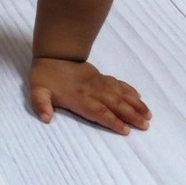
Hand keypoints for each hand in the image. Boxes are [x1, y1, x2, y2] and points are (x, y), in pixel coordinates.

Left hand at [30, 57, 150, 134]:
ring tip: (148, 114)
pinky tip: (139, 97)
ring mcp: (98, 83)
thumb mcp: (37, 91)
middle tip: (146, 125)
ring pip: (120, 94)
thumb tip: (46, 118)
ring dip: (134, 104)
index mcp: (78, 97)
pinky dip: (129, 90)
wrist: (52, 54)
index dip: (112, 120)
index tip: (126, 130)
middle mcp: (92, 91)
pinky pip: (118, 84)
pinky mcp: (101, 76)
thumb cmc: (44, 76)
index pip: (98, 111)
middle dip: (131, 115)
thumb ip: (41, 104)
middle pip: (115, 104)